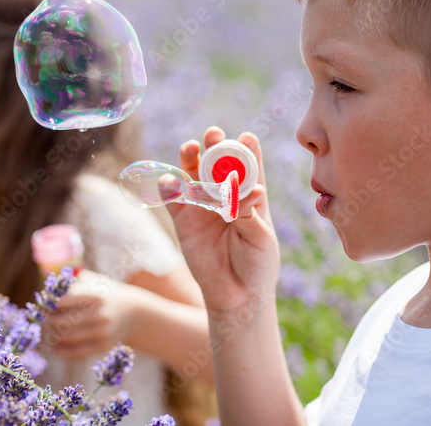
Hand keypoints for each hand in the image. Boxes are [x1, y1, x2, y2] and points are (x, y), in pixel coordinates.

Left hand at [43, 270, 136, 359]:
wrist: (134, 314)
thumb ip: (73, 280)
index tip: (43, 302)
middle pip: (63, 321)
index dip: (49, 302)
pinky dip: (61, 352)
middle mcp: (99, 315)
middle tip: (41, 318)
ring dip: (52, 336)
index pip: (64, 300)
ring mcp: (102, 333)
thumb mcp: (95, 281)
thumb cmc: (106, 294)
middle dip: (47, 320)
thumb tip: (48, 283)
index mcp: (96, 296)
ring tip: (45, 331)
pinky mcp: (102, 347)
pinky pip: (76, 353)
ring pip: (67, 338)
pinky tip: (53, 348)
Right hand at [165, 127, 279, 314]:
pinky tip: (170, 180)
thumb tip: (250, 188)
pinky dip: (169, 187)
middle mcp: (225, 195)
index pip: (249, 165)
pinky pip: (173, 199)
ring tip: (191, 148)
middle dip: (215, 145)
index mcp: (251, 195)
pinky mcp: (183, 220)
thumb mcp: (260, 237)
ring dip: (189, 157)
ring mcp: (202, 205)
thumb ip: (250, 212)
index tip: (247, 137)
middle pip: (217, 162)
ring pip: (192, 173)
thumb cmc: (258, 264)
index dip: (247, 149)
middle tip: (214, 135)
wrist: (237, 296)